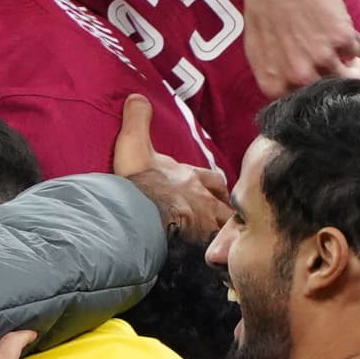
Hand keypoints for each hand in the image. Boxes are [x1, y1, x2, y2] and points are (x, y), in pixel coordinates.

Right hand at [110, 95, 228, 244]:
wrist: (139, 216)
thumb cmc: (138, 184)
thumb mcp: (133, 145)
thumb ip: (137, 121)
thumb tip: (137, 96)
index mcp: (191, 177)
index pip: (213, 179)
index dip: (213, 184)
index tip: (211, 188)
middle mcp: (205, 199)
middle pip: (226, 204)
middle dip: (225, 209)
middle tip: (222, 218)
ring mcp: (206, 223)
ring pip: (225, 228)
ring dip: (224, 233)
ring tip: (221, 243)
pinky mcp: (203, 244)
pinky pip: (218, 250)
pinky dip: (217, 253)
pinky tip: (213, 261)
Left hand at [239, 0, 359, 97]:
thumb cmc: (265, 8)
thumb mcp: (258, 49)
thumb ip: (275, 75)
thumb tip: (291, 90)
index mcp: (275, 84)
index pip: (300, 107)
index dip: (312, 97)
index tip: (318, 88)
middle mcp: (299, 77)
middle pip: (327, 96)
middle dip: (334, 85)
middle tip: (337, 72)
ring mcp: (322, 59)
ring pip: (347, 78)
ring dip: (350, 70)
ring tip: (346, 56)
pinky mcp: (342, 40)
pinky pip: (354, 52)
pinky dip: (351, 46)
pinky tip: (338, 30)